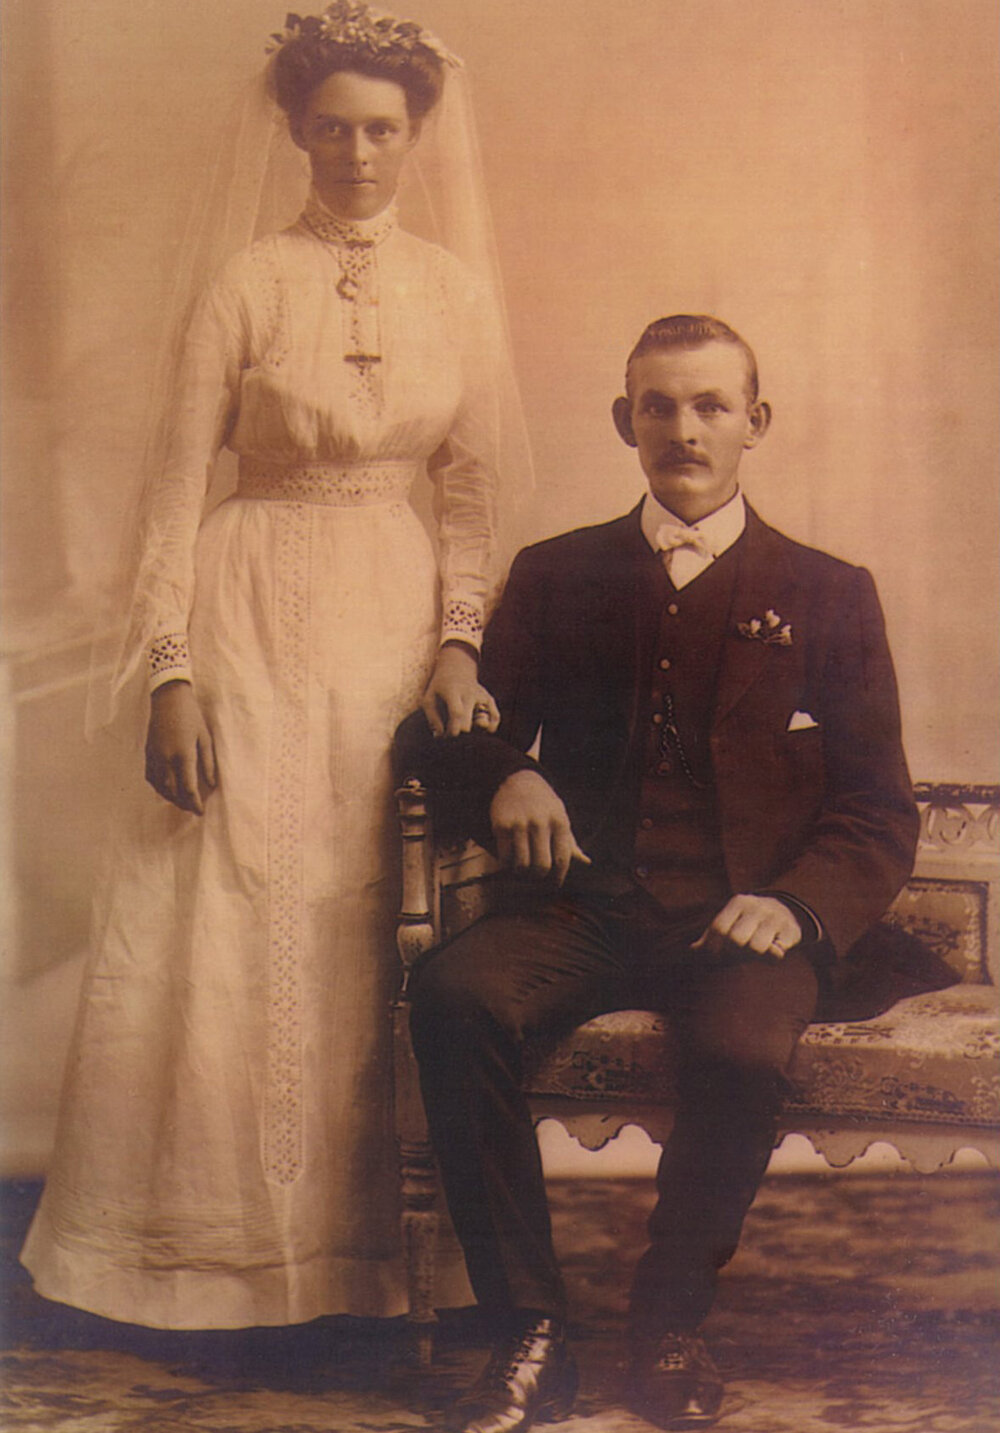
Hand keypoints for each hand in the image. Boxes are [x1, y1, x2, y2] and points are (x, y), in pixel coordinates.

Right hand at [145, 680, 217, 814]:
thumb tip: (211, 784)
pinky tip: (165, 788)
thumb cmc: (191, 715)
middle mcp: (165, 758)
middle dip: (183, 803)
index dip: (194, 803)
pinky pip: (150, 776)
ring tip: (181, 802)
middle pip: (172, 791)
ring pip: (159, 786)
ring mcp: (154, 756)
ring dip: (170, 797)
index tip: (201, 811)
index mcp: (183, 755)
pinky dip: (157, 787)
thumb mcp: (205, 738)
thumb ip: (208, 763)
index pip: (188, 788)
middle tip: (192, 809)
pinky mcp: (147, 752)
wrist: (168, 698)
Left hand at [421, 643, 498, 736]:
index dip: (453, 728)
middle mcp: (470, 693)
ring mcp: (481, 696)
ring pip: (485, 721)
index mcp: (453, 691)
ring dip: (475, 730)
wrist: (456, 669)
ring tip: (467, 726)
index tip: (450, 734)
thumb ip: (432, 717)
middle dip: (460, 731)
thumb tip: (441, 735)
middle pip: (468, 720)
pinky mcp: (489, 699)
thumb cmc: (440, 688)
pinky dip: (491, 727)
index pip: (457, 713)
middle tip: (453, 730)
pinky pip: (495, 717)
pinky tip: (482, 729)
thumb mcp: (429, 697)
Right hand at [489, 770, 589, 884]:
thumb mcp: (560, 817)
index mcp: (560, 822)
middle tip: (536, 875)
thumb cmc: (543, 805)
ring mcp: (520, 824)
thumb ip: (570, 842)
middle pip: (542, 867)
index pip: (562, 860)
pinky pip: (505, 858)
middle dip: (539, 876)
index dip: (558, 877)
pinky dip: (507, 864)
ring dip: (521, 872)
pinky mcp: (502, 826)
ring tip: (522, 867)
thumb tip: (586, 862)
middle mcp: (541, 823)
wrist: (517, 780)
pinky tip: (510, 857)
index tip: (554, 884)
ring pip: (521, 865)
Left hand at [692, 894, 801, 959]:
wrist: (786, 910)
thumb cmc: (748, 922)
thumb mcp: (730, 922)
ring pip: (756, 948)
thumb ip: (710, 936)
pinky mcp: (791, 931)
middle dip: (733, 952)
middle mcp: (757, 907)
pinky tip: (770, 950)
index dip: (714, 947)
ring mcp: (775, 918)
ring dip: (753, 956)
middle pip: (736, 940)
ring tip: (754, 951)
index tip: (715, 956)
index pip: (720, 928)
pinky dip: (771, 958)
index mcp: (738, 903)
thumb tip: (691, 950)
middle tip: (737, 953)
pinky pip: (777, 954)